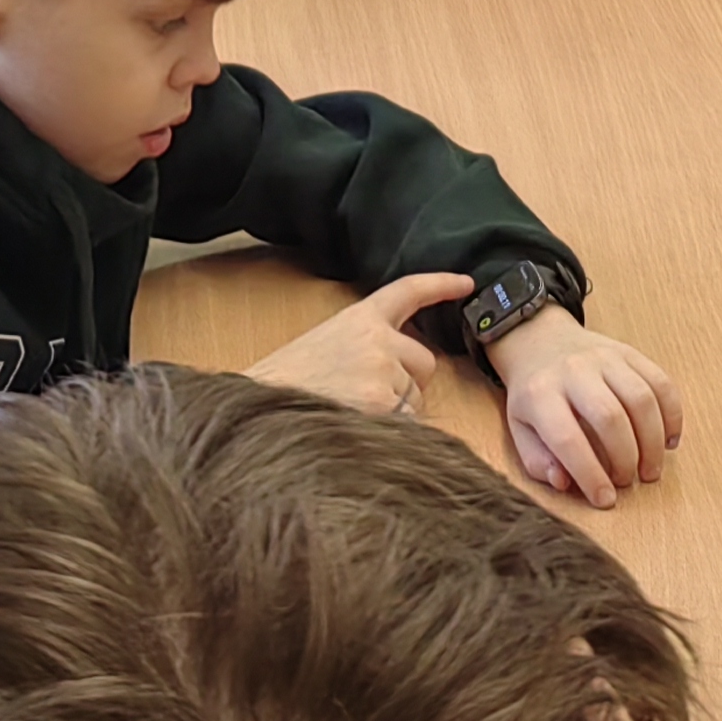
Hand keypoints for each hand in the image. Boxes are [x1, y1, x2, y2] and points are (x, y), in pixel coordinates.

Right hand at [250, 271, 469, 415]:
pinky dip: (392, 437)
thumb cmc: (284, 388)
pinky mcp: (383, 407)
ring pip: (416, 399)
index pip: (408, 292)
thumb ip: (362, 348)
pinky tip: (358, 434)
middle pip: (424, 362)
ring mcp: (383, 373)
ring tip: (351, 415)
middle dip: (409, 384)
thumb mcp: (322, 348)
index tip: (466, 283)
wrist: (255, 410)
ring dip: (396, 413)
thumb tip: (398, 372)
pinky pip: (408, 427)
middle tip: (368, 399)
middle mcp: (377, 340)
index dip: (440, 285)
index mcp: (359, 319)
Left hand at [486, 308, 684, 507]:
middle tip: (628, 483)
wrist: (540, 342)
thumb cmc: (533, 396)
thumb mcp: (519, 429)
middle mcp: (574, 370)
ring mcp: (605, 357)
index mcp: (540, 393)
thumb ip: (538, 461)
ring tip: (650, 470)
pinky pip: (661, 382)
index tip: (605, 499)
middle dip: (626, 459)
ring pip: (641, 398)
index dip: (590, 475)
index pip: (567, 439)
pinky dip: (672, 415)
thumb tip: (564, 482)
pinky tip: (668, 441)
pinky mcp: (629, 353)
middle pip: (610, 417)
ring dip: (653, 442)